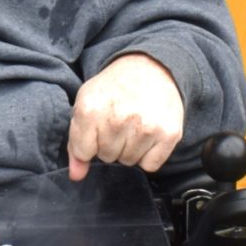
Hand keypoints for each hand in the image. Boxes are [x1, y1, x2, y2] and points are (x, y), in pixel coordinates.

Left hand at [67, 54, 184, 180]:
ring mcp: (145, 127)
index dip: (90, 142)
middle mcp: (118, 119)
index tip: (98, 126)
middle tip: (119, 122)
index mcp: (90, 110)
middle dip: (111, 144)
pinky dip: (149, 155)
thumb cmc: (114, 89)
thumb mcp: (86, 105)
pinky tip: (149, 133)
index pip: (84, 152)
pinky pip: (151, 165)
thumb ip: (76, 144)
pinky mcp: (169, 134)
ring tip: (134, 125)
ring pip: (129, 162)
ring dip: (130, 149)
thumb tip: (77, 176)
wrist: (150, 68)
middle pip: (107, 157)